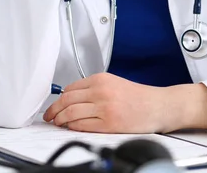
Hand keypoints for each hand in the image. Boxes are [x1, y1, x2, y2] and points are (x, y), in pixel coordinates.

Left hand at [43, 73, 168, 132]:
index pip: (70, 88)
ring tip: (57, 123)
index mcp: (102, 78)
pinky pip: (82, 125)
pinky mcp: (109, 123)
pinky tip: (71, 128)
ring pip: (71, 113)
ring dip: (60, 120)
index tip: (53, 105)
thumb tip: (72, 99)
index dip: (58, 99)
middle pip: (67, 100)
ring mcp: (104, 107)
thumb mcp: (114, 83)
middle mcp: (101, 90)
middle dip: (53, 110)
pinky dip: (72, 127)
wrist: (158, 105)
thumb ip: (95, 88)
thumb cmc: (138, 97)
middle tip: (49, 116)